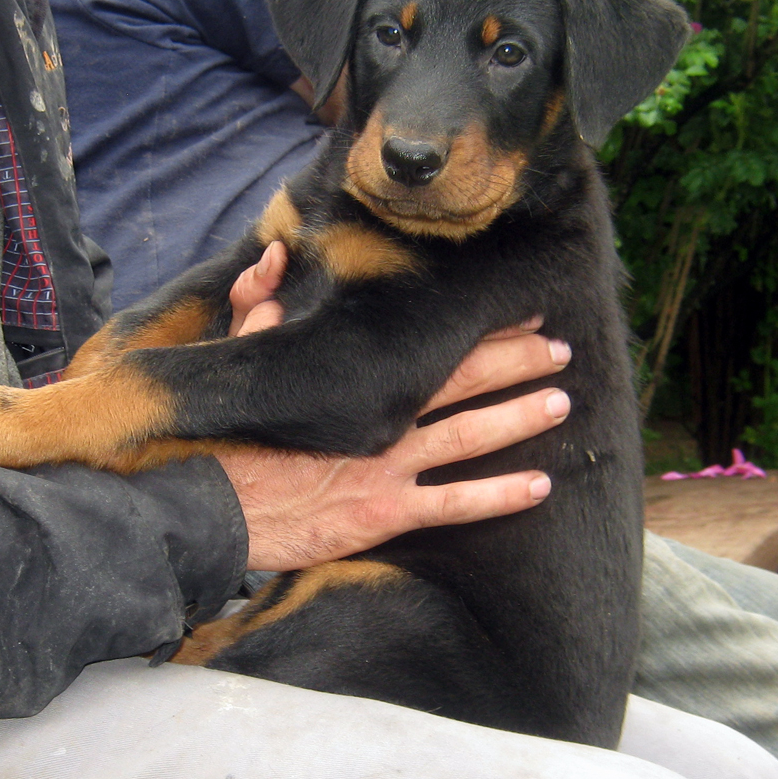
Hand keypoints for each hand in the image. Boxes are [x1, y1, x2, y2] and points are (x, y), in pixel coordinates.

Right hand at [216, 244, 571, 571]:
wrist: (214, 507)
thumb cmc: (228, 439)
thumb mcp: (240, 368)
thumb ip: (260, 315)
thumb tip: (269, 264)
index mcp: (354, 383)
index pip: (428, 347)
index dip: (477, 330)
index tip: (516, 312)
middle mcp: (381, 420)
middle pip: (461, 383)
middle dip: (514, 361)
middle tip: (558, 346)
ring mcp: (387, 468)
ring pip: (468, 436)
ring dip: (519, 416)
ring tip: (562, 400)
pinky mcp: (383, 514)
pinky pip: (452, 505)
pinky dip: (498, 495)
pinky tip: (539, 486)